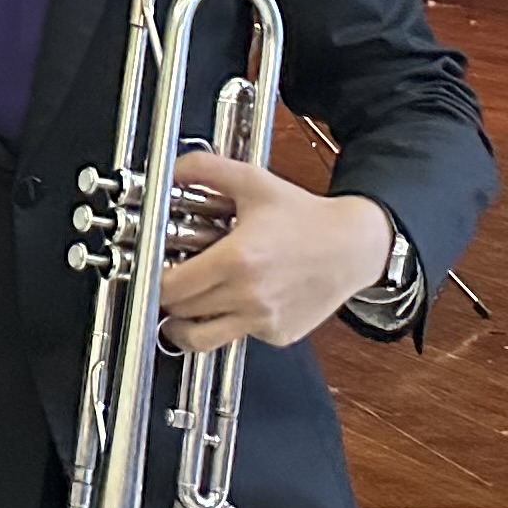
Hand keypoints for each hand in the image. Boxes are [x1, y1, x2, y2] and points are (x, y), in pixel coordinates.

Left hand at [154, 154, 394, 351]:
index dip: (153, 278)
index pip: (170, 287)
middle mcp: (249, 295)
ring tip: (187, 304)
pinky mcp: (278, 335)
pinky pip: (237, 337)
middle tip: (171, 281)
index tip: (153, 269)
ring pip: (201, 338)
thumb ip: (205, 169)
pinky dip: (228, 324)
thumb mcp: (253, 182)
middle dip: (168, 296)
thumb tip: (170, 169)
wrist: (354, 247)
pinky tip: (235, 300)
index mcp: (237, 260)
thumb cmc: (306, 217)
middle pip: (179, 312)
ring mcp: (264, 320)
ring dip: (186, 323)